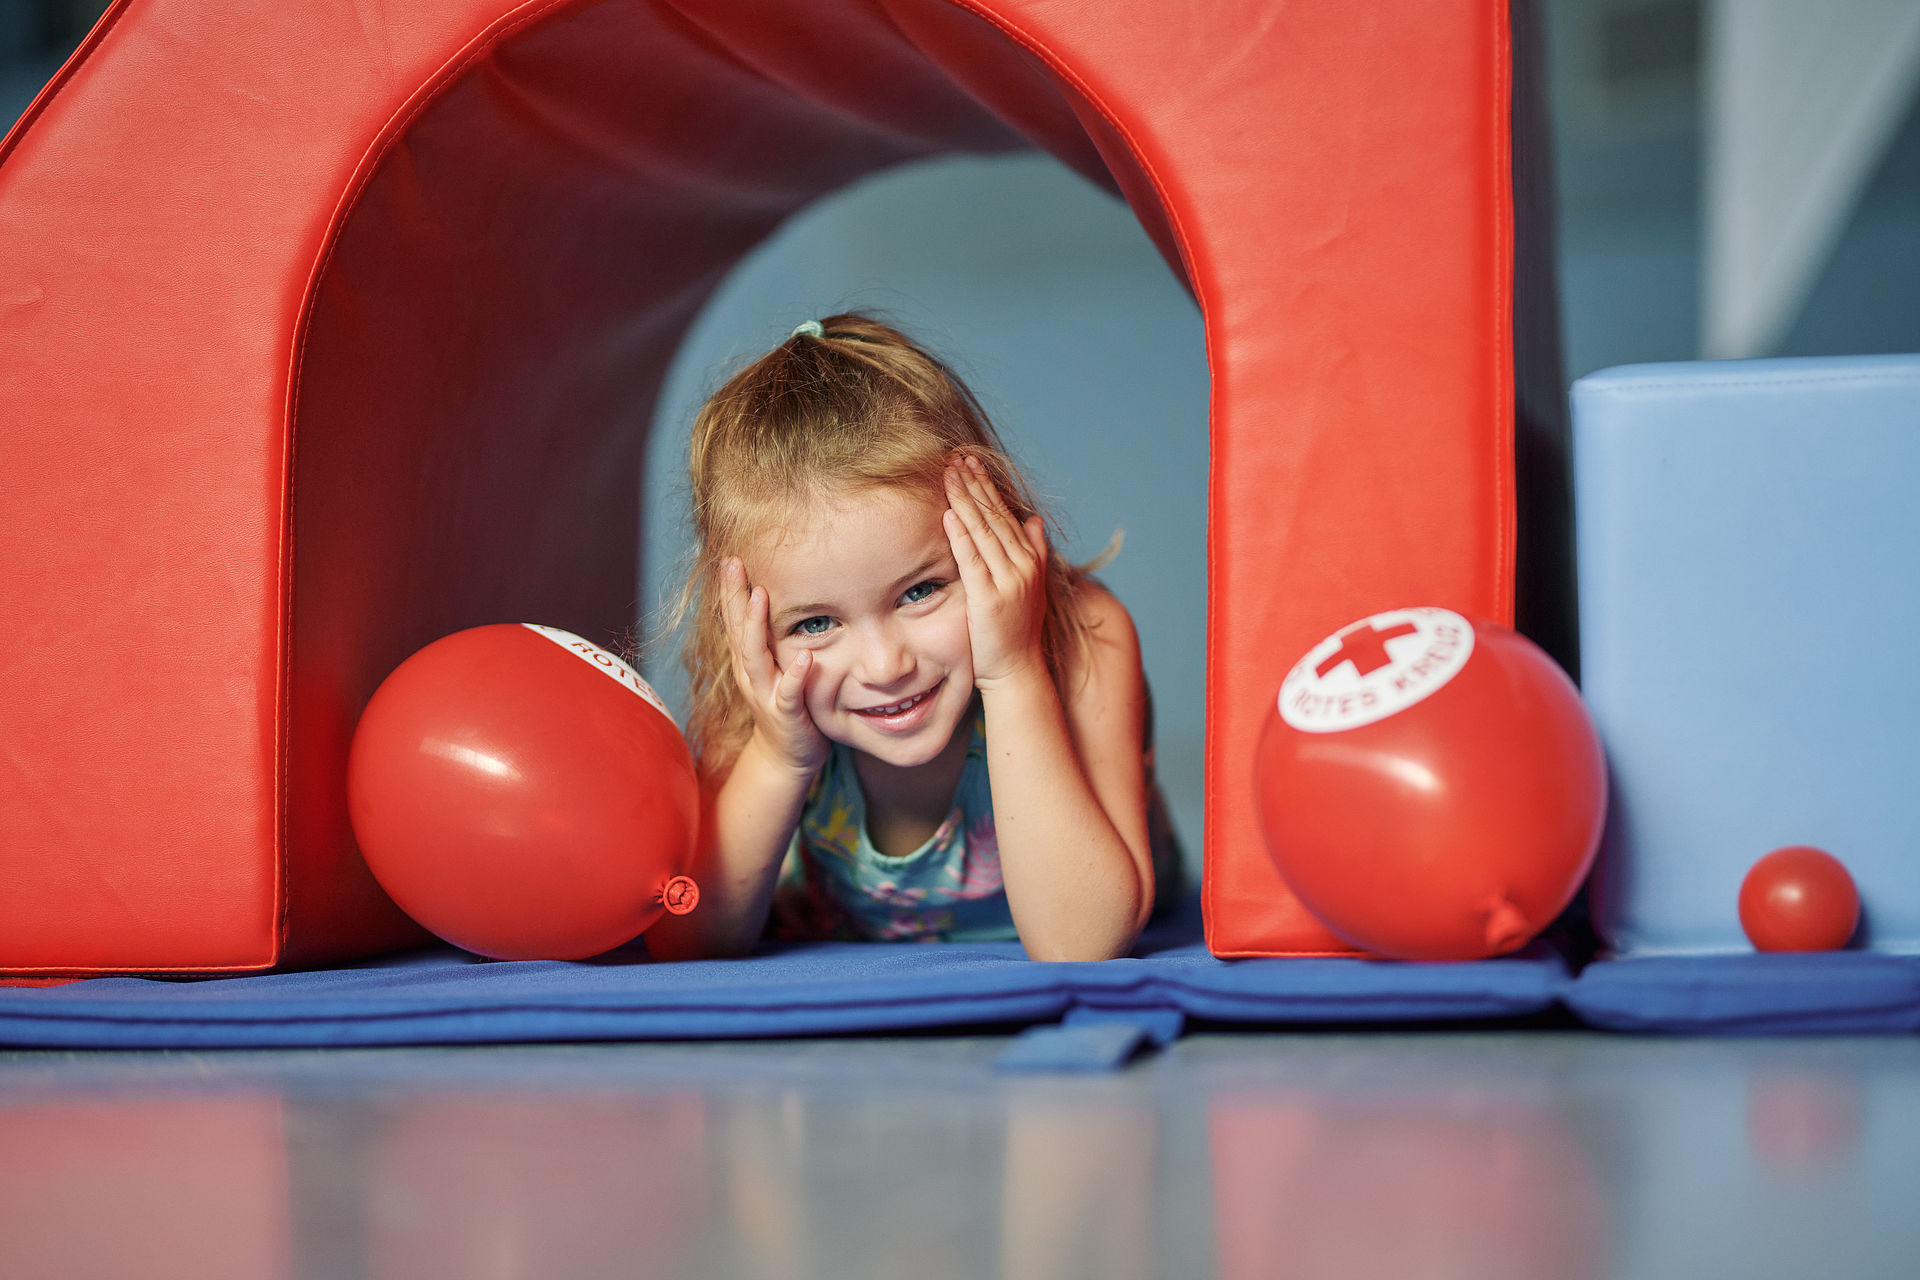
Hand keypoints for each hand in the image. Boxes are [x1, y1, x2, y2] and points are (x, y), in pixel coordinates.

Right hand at [720, 556, 827, 776]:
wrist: (787, 757)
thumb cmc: (785, 705)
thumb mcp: (774, 667)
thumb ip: (770, 639)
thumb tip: (771, 599)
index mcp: (748, 661)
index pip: (735, 619)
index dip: (730, 589)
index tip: (730, 557)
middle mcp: (750, 674)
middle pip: (737, 630)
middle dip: (734, 596)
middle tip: (732, 562)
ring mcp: (765, 694)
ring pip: (755, 657)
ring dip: (756, 626)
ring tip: (761, 596)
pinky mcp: (785, 715)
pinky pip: (788, 694)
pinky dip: (795, 676)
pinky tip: (805, 658)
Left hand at [943, 455, 1048, 690]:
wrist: (1017, 670)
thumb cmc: (1017, 630)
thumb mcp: (1030, 587)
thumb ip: (1034, 552)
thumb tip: (1033, 520)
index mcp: (1030, 560)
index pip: (1005, 514)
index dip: (987, 487)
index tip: (970, 464)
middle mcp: (1023, 566)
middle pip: (995, 516)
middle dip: (974, 485)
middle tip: (955, 458)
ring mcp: (1009, 582)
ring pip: (984, 532)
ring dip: (965, 500)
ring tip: (949, 475)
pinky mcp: (990, 598)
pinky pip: (973, 560)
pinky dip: (961, 536)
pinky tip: (948, 515)